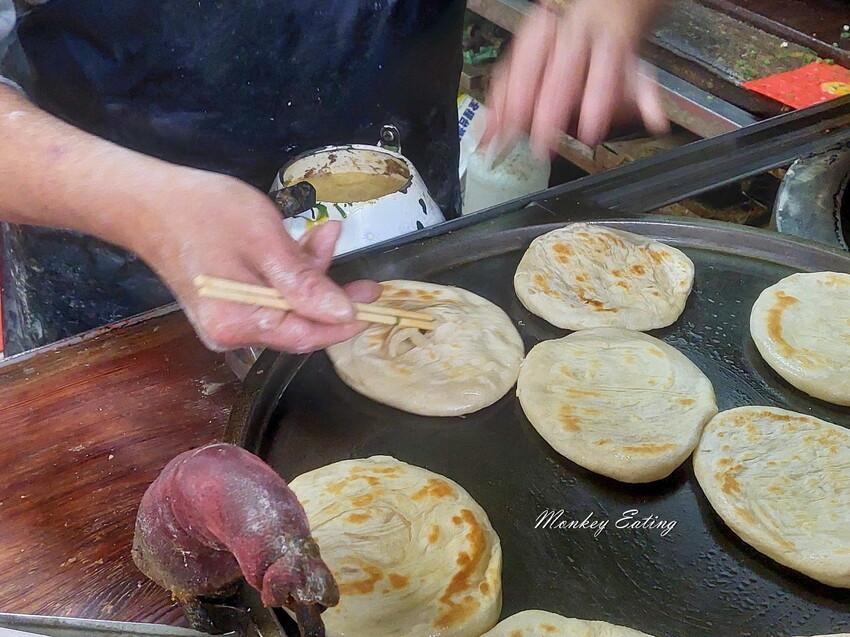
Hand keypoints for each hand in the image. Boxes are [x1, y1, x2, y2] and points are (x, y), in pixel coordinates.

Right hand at [135, 169, 380, 352]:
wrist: (146, 201)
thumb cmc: (203, 212)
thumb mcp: (263, 239)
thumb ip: (304, 281)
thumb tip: (343, 315)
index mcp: (238, 322)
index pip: (306, 335)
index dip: (344, 323)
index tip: (374, 305)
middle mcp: (231, 333)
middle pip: (298, 325)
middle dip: (332, 298)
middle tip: (369, 280)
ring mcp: (226, 322)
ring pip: (287, 307)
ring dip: (312, 274)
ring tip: (327, 234)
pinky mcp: (226, 306)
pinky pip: (270, 297)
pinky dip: (289, 272)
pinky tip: (305, 240)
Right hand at [484, 0, 668, 156]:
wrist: (599, 13)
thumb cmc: (613, 52)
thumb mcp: (638, 71)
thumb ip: (645, 98)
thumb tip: (657, 123)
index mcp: (606, 42)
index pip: (602, 72)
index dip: (596, 104)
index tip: (590, 134)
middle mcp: (573, 37)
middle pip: (560, 73)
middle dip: (548, 111)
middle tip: (543, 145)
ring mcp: (545, 39)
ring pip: (526, 68)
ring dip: (513, 106)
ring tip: (505, 137)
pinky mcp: (522, 45)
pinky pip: (506, 71)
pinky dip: (496, 101)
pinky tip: (490, 126)